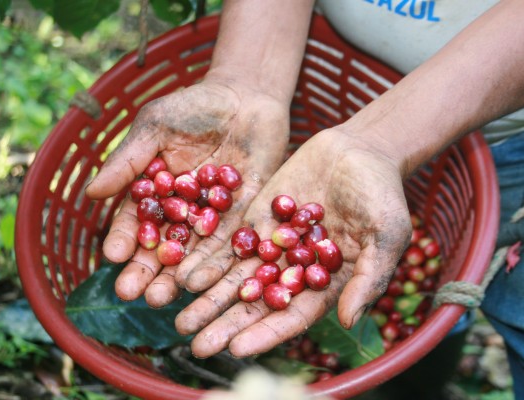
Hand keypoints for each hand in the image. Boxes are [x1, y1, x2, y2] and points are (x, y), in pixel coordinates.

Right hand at [85, 80, 289, 306]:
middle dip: (145, 270)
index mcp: (155, 191)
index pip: (135, 221)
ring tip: (161, 299)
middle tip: (131, 293)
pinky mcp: (244, 216)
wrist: (246, 96)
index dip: (124, 238)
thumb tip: (92, 192)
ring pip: (192, 252)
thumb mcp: (155, 126)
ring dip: (176, 276)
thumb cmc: (194, 106)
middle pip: (161, 245)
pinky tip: (202, 281)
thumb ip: (128, 160)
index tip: (113, 257)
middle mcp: (181, 210)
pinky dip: (215, 262)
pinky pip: (229, 242)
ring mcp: (213, 216)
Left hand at [174, 128, 412, 357]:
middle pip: (256, 304)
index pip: (291, 316)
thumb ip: (369, 277)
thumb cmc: (381, 194)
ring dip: (208, 299)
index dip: (265, 333)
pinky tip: (183, 274)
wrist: (358, 150)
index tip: (236, 349)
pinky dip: (207, 260)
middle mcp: (292, 270)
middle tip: (196, 345)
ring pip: (235, 278)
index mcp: (323, 284)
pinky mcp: (255, 220)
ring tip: (180, 318)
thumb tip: (350, 320)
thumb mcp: (387, 235)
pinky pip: (228, 243)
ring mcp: (271, 245)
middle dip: (226, 324)